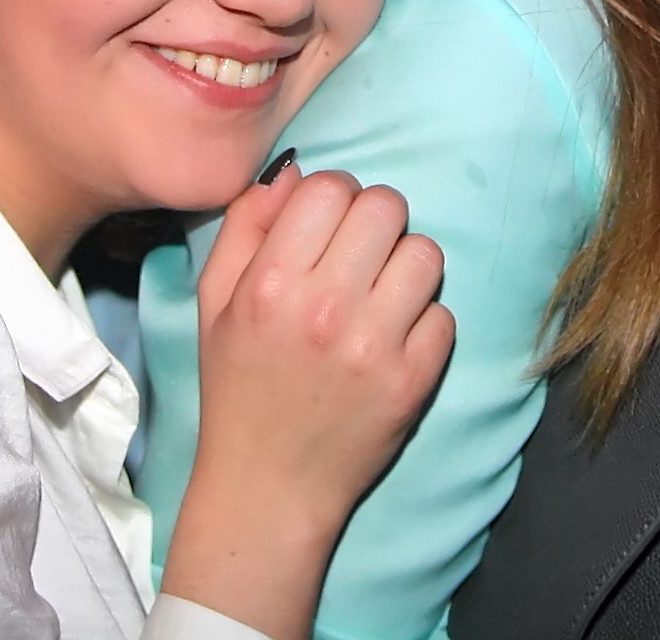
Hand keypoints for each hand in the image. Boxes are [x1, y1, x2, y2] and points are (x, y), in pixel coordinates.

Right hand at [162, 166, 453, 639]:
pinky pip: (444, 314)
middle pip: (387, 207)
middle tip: (360, 256)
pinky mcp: (413, 380)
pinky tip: (393, 341)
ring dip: (406, 267)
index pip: (331, 187)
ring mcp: (375, 346)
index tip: (329, 226)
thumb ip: (245, 227)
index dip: (334, 198)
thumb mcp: (215, 304)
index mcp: (270, 284)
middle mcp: (324, 309)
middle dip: (375, 223)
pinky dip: (423, 323)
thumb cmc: (238, 387)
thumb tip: (294, 172)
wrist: (268, 486)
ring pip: (426, 254)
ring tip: (381, 296)